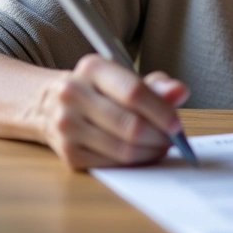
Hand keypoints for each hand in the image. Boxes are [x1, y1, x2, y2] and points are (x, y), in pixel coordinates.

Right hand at [38, 54, 189, 169]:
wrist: (52, 105)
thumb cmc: (101, 89)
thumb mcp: (125, 77)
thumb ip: (157, 85)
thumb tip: (180, 93)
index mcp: (92, 68)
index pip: (133, 92)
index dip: (160, 111)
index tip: (177, 124)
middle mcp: (73, 94)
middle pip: (129, 124)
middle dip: (159, 136)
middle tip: (174, 139)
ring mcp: (67, 126)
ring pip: (122, 148)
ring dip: (149, 151)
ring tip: (161, 145)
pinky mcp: (67, 153)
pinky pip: (110, 163)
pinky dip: (133, 162)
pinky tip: (142, 153)